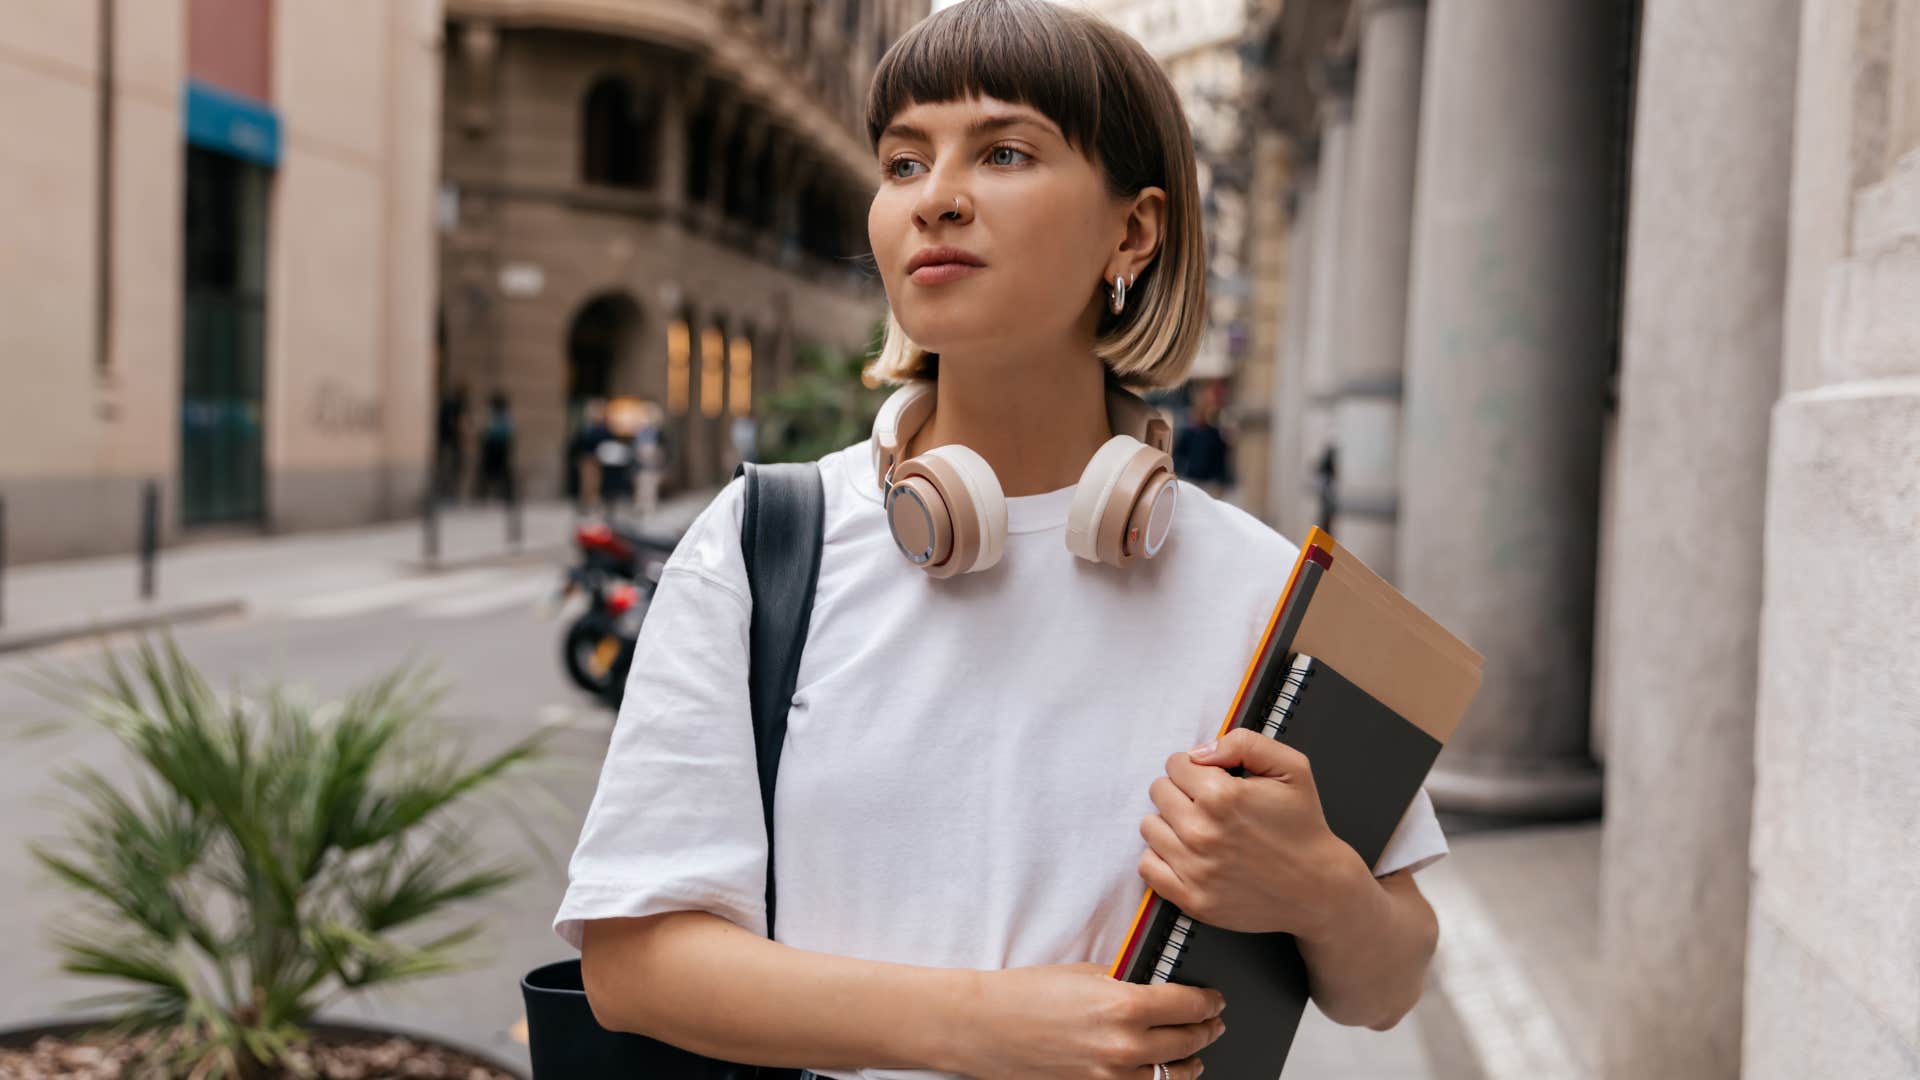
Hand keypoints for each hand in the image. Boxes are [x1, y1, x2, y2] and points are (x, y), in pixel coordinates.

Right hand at [948, 962, 1225, 1077]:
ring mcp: (1110, 1076)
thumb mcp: (1085, 974)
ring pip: (1172, 1076)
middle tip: (1212, 1022)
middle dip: (1206, 1030)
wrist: (985, 1026)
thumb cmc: (1025, 994)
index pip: (1189, 1005)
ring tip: (1195, 1056)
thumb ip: (1127, 983)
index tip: (1214, 1000)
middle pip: (1188, 1041)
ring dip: (1190, 1063)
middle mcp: (1124, 1046)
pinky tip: (1161, 1074)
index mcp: (1125, 1005)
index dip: (1209, 1002)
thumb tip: (1158, 988)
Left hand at [1137, 729, 1371, 940]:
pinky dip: (1161, 857)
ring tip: (1199, 828)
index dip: (1194, 767)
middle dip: (1180, 791)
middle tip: (1206, 804)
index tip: (1210, 779)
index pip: (1175, 765)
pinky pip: (1148, 867)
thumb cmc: (1303, 826)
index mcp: (1222, 796)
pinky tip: (1186, 853)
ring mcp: (1195, 869)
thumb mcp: (1291, 768)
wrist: (1318, 888)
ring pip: (1150, 827)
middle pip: (1159, 792)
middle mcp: (1202, 832)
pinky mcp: (1192, 899)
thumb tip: (1200, 752)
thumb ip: (1244, 743)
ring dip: (1170, 823)